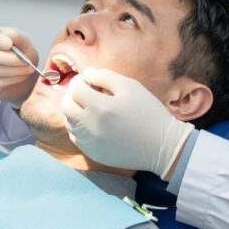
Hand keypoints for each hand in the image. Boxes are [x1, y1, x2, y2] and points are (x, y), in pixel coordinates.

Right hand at [0, 23, 39, 106]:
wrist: (25, 74)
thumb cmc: (22, 52)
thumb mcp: (24, 41)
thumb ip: (16, 36)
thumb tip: (7, 35)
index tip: (9, 44)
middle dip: (9, 58)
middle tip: (25, 61)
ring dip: (14, 69)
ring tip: (29, 68)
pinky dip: (13, 78)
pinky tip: (22, 75)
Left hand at [62, 67, 193, 178]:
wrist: (163, 147)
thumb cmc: (148, 113)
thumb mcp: (131, 87)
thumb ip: (105, 76)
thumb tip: (87, 73)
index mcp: (100, 107)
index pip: (75, 89)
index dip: (79, 81)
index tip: (89, 81)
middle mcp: (90, 126)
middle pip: (66, 106)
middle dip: (73, 95)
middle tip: (85, 92)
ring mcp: (90, 142)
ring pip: (69, 123)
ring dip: (75, 111)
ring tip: (90, 107)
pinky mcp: (94, 154)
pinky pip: (76, 138)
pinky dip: (79, 128)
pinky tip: (93, 123)